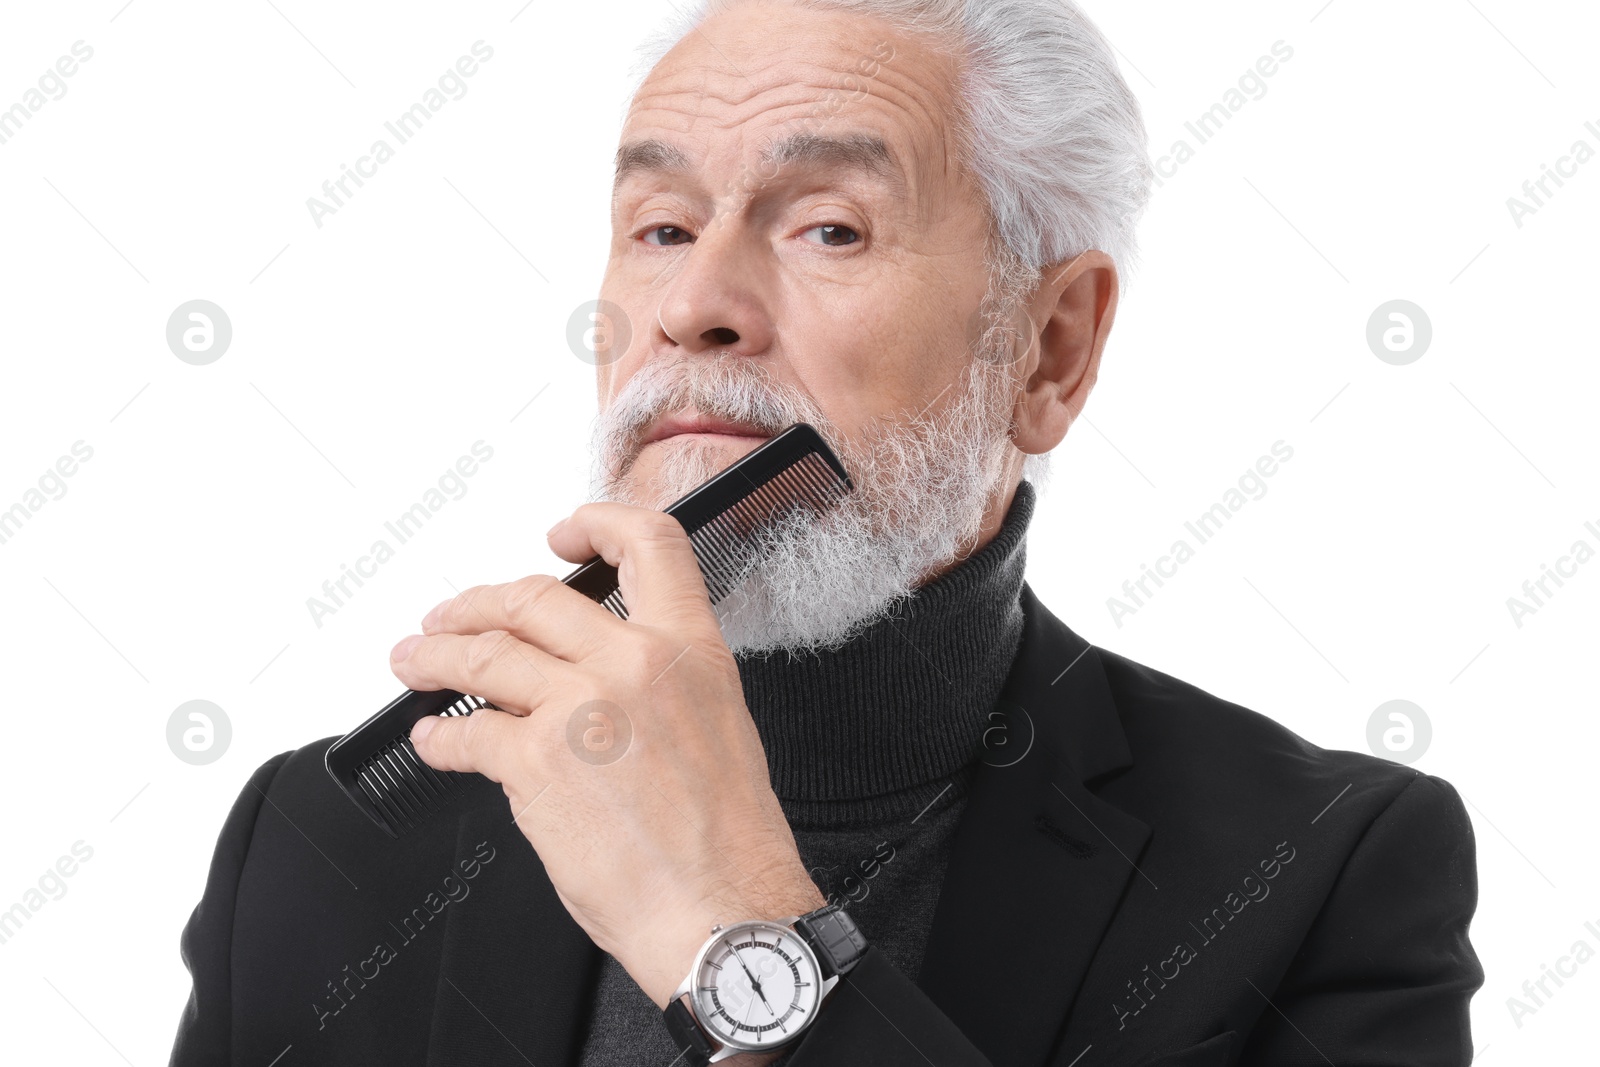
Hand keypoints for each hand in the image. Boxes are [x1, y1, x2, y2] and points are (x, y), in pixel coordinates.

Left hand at [389, 503, 825, 1012]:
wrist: (722, 913)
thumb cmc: (727, 842)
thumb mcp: (716, 727)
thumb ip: (656, 684)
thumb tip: (589, 678)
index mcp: (691, 650)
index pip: (648, 544)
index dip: (596, 523)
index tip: (563, 535)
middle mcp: (636, 665)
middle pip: (533, 598)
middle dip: (475, 604)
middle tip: (450, 616)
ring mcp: (582, 709)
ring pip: (484, 655)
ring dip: (435, 657)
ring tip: (414, 662)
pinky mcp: (537, 763)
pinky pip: (467, 734)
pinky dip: (439, 738)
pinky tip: (434, 742)